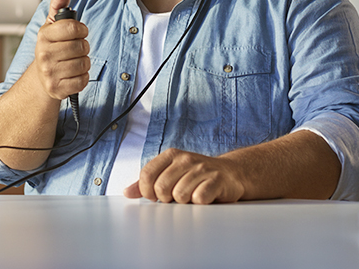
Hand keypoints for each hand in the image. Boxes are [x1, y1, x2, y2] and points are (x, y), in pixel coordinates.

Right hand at [30, 0, 90, 100]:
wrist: (41, 78)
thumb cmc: (51, 48)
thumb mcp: (51, 26)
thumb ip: (58, 7)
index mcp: (44, 36)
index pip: (72, 27)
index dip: (81, 29)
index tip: (80, 32)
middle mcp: (44, 55)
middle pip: (81, 46)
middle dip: (84, 47)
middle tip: (76, 49)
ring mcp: (50, 73)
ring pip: (84, 63)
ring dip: (84, 62)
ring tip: (74, 61)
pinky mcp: (57, 89)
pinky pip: (83, 80)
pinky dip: (83, 77)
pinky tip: (74, 74)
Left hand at [124, 148, 245, 203]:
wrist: (231, 174)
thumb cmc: (197, 176)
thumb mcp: (171, 174)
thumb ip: (147, 183)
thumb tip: (127, 192)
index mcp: (171, 155)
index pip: (147, 175)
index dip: (147, 191)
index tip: (155, 197)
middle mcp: (185, 159)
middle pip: (161, 188)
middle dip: (166, 199)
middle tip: (176, 198)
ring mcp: (202, 168)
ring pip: (179, 195)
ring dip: (184, 202)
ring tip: (191, 196)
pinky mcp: (217, 180)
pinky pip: (199, 198)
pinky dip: (199, 203)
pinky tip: (204, 197)